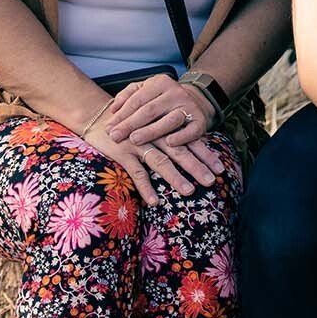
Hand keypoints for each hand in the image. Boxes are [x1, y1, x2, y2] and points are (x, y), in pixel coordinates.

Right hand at [84, 112, 225, 202]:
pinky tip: (154, 201)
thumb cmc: (128, 123)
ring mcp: (138, 143)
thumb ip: (167, 133)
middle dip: (197, 166)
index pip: (189, 140)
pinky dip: (145, 187)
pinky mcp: (122, 152)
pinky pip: (136, 172)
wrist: (96, 116)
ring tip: (189, 191)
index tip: (221, 168)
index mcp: (163, 127)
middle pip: (180, 151)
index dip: (205, 154)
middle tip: (212, 181)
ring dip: (175, 177)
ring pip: (161, 161)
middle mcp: (154, 134)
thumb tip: (190, 150)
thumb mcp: (149, 124)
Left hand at [106, 73, 216, 148]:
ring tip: (135, 140)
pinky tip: (168, 143)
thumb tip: (112, 109)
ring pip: (169, 120)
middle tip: (115, 136)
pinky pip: (190, 131)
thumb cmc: (162, 99)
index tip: (108, 128)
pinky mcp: (200, 121)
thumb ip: (127, 96)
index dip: (122, 115)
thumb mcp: (145, 90)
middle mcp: (175, 92)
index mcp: (160, 83)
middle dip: (131, 124)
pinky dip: (180, 137)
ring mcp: (189, 106)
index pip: (137, 99)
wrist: (195, 100)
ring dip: (151, 131)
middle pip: (150, 110)